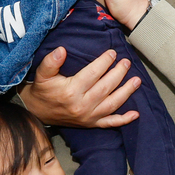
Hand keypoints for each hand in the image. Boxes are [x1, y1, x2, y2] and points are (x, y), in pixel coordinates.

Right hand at [19, 46, 140, 128]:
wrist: (37, 112)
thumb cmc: (42, 90)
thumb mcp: (41, 74)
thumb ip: (50, 62)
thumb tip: (62, 50)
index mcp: (71, 91)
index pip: (93, 74)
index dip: (104, 62)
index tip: (112, 53)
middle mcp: (81, 105)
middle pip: (106, 87)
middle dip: (118, 74)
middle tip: (126, 62)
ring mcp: (88, 117)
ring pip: (112, 104)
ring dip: (126, 92)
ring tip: (137, 80)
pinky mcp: (91, 124)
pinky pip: (110, 123)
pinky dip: (123, 120)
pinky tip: (135, 114)